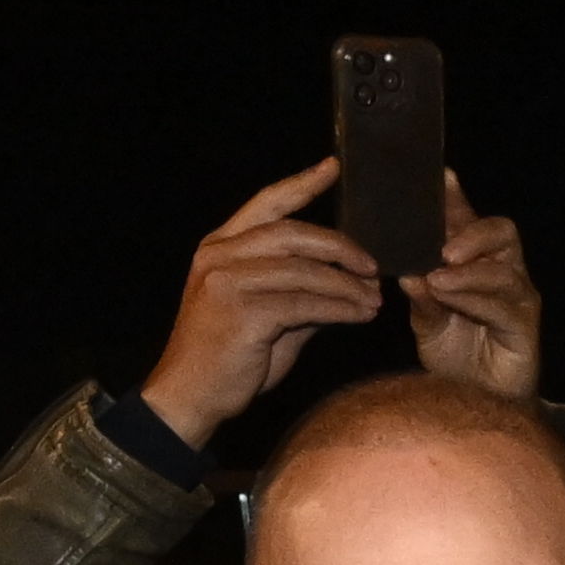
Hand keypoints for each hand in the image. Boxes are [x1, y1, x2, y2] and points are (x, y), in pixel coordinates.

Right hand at [142, 162, 392, 443]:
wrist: (190, 397)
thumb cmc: (229, 357)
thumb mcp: (266, 314)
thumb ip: (299, 291)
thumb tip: (347, 283)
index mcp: (220, 246)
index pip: (266, 204)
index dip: (302, 184)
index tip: (333, 167)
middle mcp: (219, 256)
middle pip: (292, 232)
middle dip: (340, 246)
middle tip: (373, 265)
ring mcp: (227, 282)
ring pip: (304, 270)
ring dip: (347, 285)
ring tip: (374, 298)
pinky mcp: (242, 313)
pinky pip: (305, 303)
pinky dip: (340, 309)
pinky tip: (361, 316)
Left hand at [403, 186, 545, 397]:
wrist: (476, 405)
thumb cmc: (455, 357)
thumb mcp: (428, 322)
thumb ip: (421, 297)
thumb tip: (409, 274)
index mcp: (477, 264)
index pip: (468, 223)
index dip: (456, 200)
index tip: (438, 177)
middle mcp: (504, 274)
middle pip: (502, 233)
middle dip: (472, 232)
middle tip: (443, 247)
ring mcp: (519, 299)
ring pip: (502, 270)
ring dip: (468, 271)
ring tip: (437, 276)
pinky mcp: (526, 328)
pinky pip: (503, 306)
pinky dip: (474, 299)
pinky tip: (449, 297)